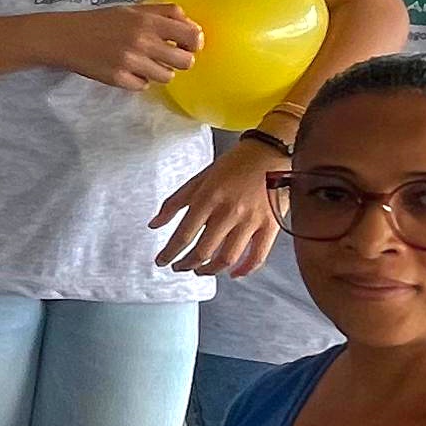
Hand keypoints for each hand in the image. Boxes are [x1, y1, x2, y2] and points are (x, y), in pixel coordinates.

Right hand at [52, 2, 200, 90]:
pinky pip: (144, 86)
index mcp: (148, 21)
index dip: (195, 42)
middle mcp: (142, 41)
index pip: (191, 35)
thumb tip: (192, 27)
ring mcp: (131, 62)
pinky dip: (139, 80)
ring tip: (145, 63)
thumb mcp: (134, 9)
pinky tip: (128, 70)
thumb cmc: (103, 21)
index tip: (187, 44)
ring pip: (166, 76)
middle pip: (185, 61)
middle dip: (181, 61)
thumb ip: (164, 14)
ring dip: (160, 71)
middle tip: (169, 57)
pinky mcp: (119, 79)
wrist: (68, 36)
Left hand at [150, 135, 282, 277]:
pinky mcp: (271, 225)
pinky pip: (257, 256)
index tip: (162, 261)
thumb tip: (154, 224)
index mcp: (208, 198)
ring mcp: (251, 220)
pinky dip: (245, 270)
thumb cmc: (234, 164)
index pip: (184, 234)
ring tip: (201, 270)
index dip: (170, 253)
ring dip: (210, 270)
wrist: (269, 152)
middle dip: (187, 264)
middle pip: (203, 251)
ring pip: (227, 258)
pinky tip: (234, 274)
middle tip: (180, 267)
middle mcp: (228, 211)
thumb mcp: (199, 178)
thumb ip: (175, 203)